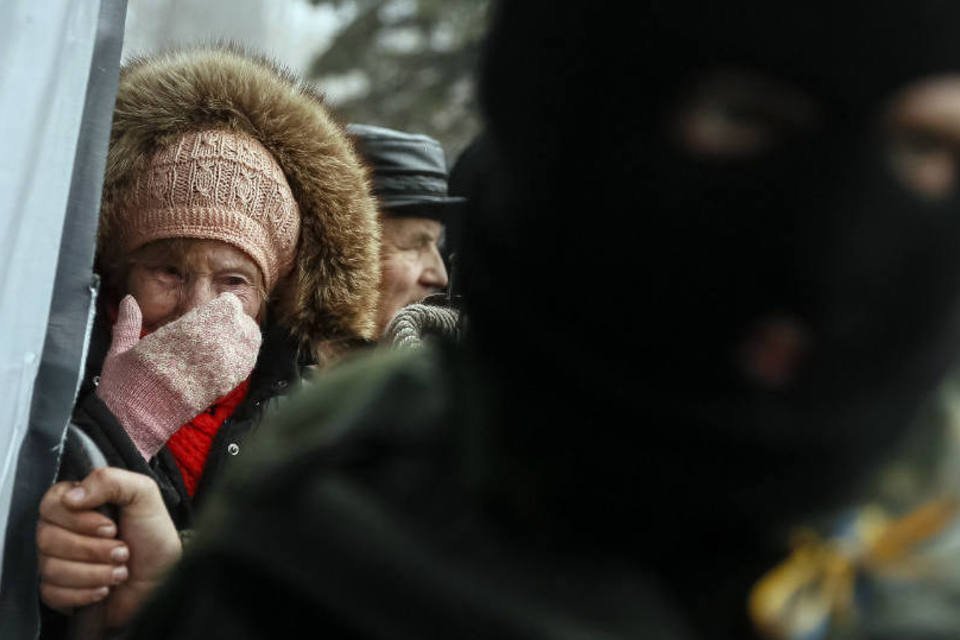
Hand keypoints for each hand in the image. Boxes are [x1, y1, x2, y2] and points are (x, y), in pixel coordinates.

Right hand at [37, 467, 181, 628]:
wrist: (163, 578)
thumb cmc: (153, 534)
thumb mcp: (143, 495)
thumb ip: (110, 481)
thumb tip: (71, 497)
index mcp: (77, 504)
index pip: (50, 504)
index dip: (77, 519)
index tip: (111, 527)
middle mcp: (60, 531)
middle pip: (46, 538)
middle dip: (92, 549)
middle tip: (123, 551)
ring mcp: (56, 561)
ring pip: (49, 568)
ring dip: (93, 573)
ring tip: (121, 571)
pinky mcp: (57, 591)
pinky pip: (51, 593)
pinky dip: (84, 594)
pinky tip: (105, 590)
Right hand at [97, 293, 261, 458]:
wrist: (134, 424)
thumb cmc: (123, 388)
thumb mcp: (119, 351)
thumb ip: (128, 323)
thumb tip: (129, 300)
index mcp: (177, 335)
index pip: (221, 309)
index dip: (224, 306)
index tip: (220, 306)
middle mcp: (201, 349)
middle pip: (237, 324)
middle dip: (236, 320)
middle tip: (231, 320)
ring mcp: (214, 370)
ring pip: (244, 344)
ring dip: (244, 337)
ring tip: (238, 335)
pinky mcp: (220, 389)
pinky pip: (243, 368)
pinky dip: (245, 358)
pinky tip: (240, 355)